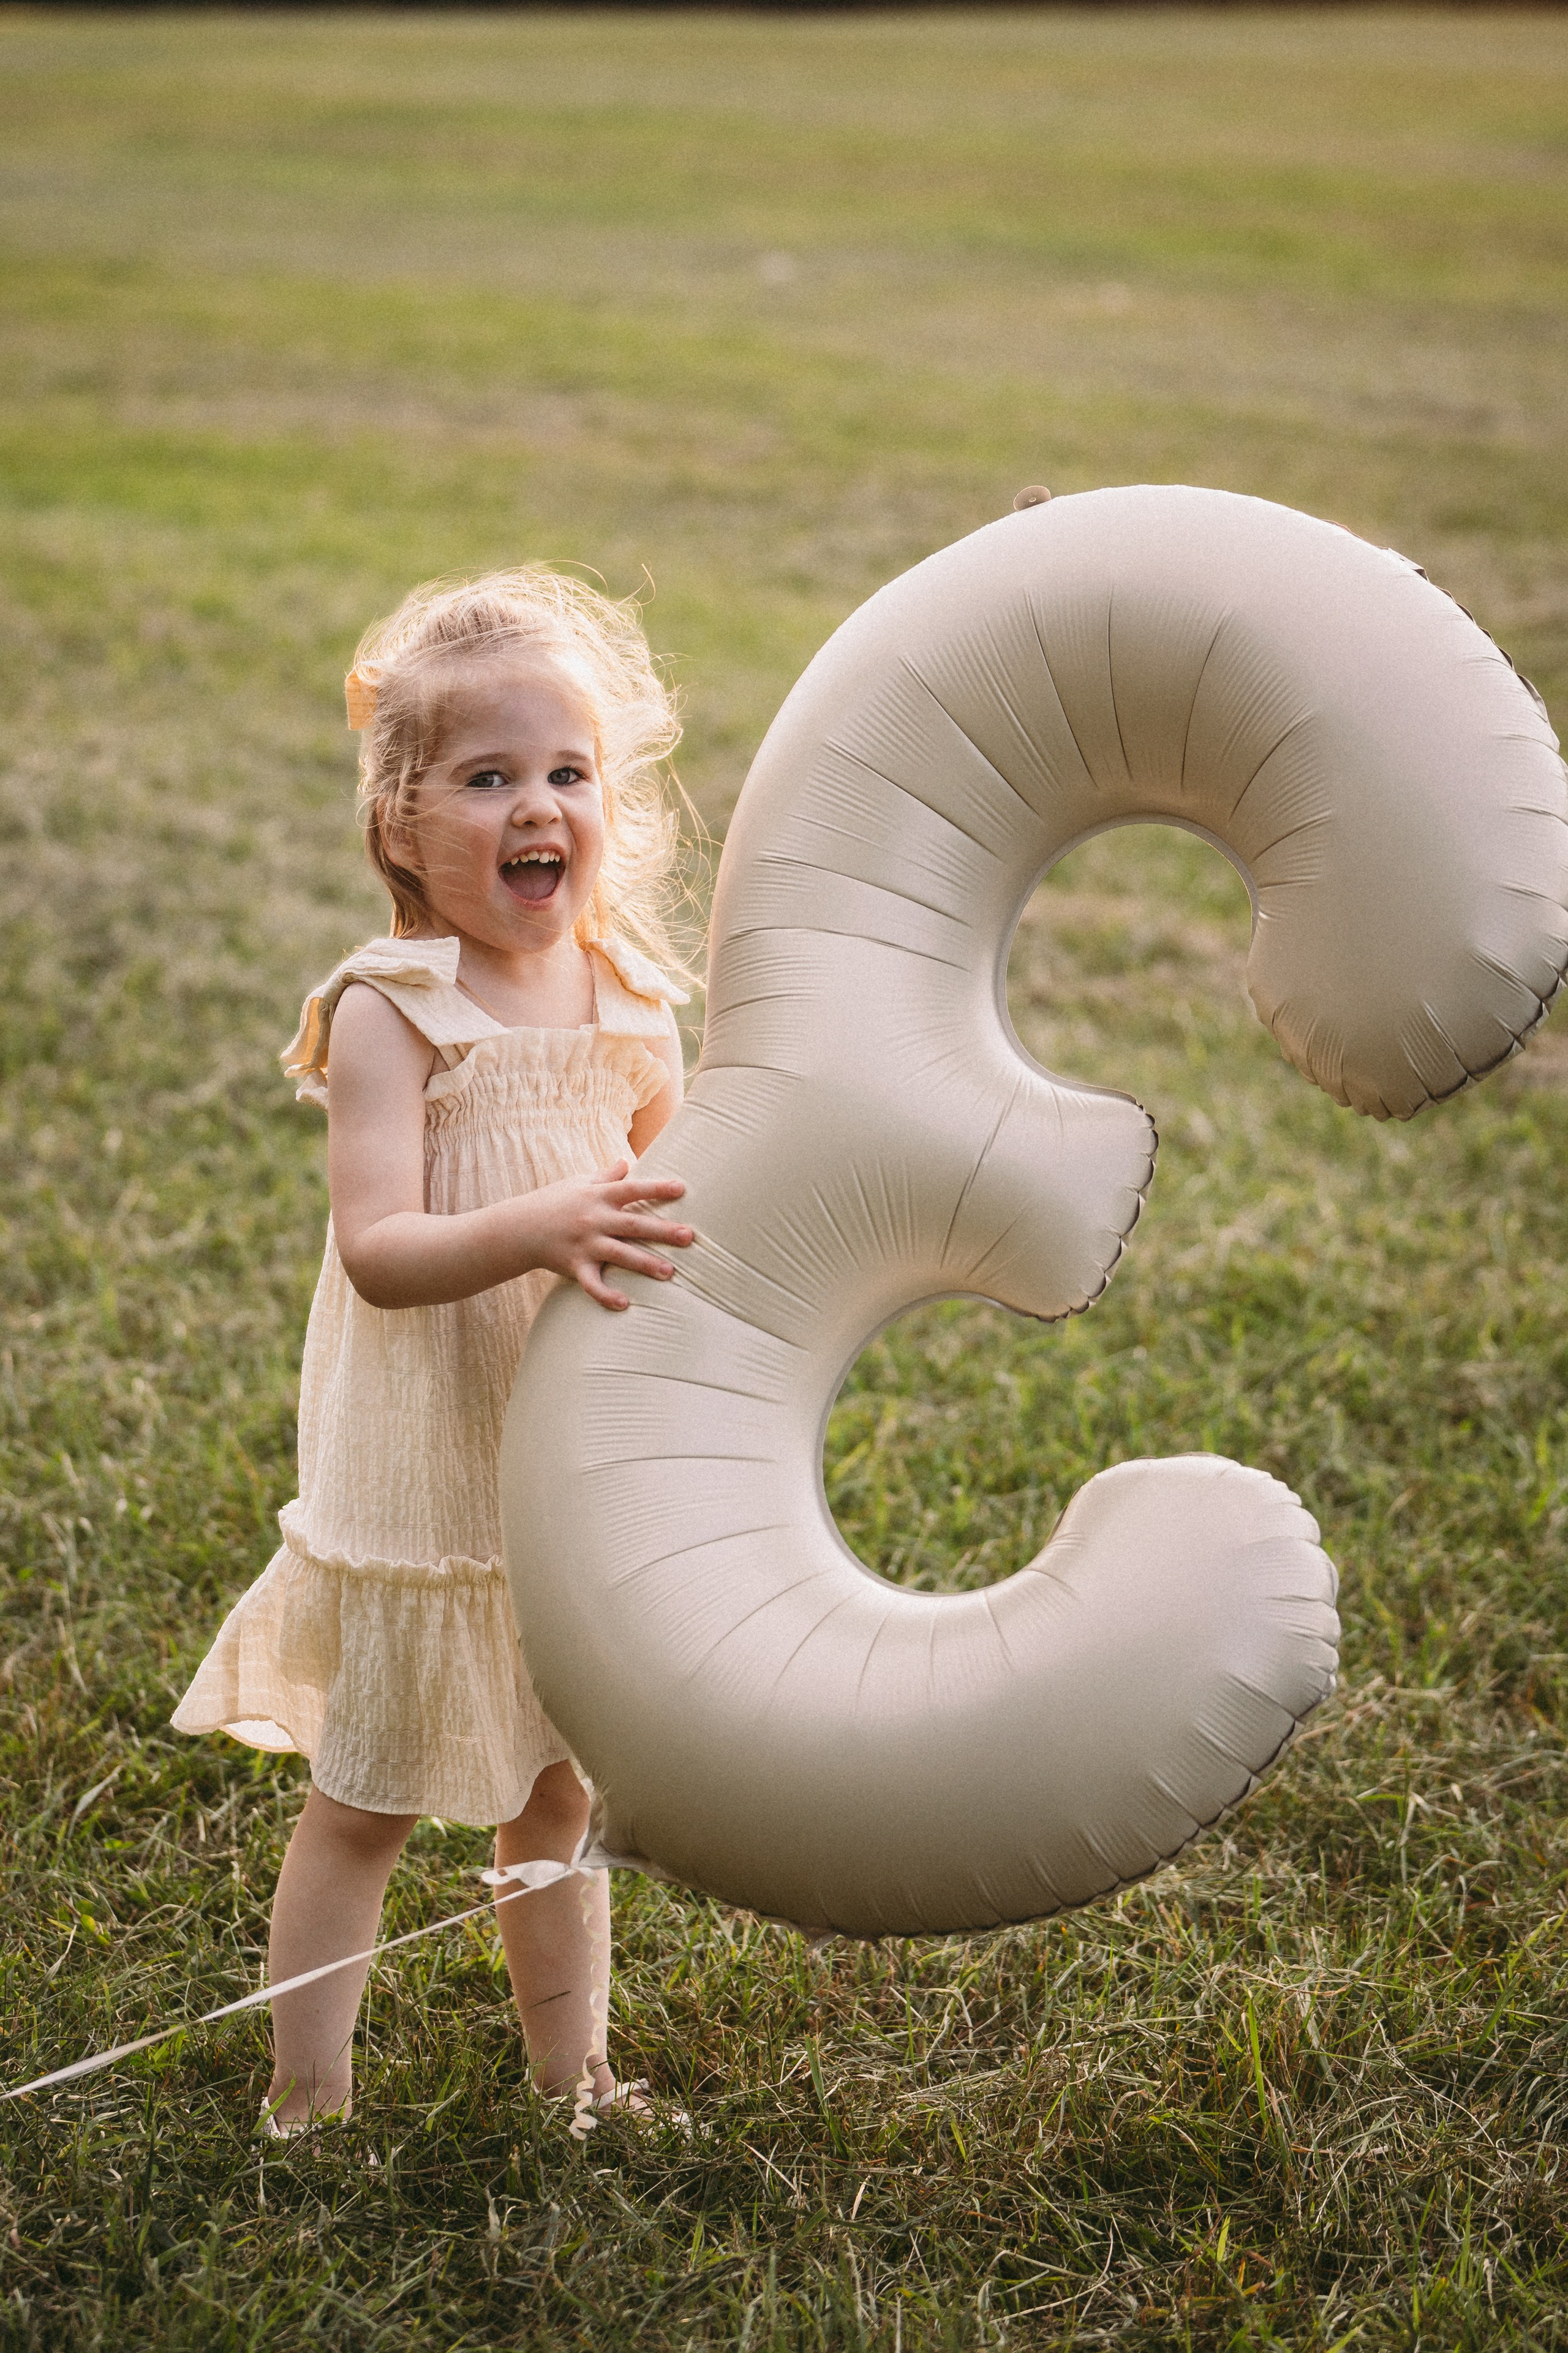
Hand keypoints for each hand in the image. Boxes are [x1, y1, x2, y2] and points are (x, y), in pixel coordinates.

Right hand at [525, 1160, 693, 1310]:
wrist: (517, 1228)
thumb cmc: (552, 1202)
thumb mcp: (578, 1183)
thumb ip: (605, 1177)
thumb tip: (626, 1161)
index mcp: (598, 1196)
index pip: (632, 1189)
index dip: (657, 1188)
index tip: (682, 1188)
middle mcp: (593, 1219)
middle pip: (633, 1224)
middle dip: (661, 1230)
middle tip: (688, 1236)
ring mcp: (584, 1244)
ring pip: (619, 1254)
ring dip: (645, 1264)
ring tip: (669, 1272)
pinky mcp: (573, 1266)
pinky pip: (591, 1283)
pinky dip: (605, 1295)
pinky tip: (624, 1304)